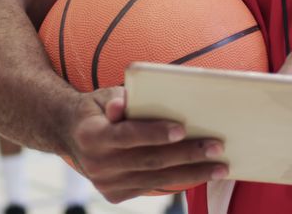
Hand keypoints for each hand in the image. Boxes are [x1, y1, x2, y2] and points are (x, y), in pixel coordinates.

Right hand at [64, 87, 227, 202]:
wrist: (72, 135)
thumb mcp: (104, 96)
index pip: (127, 135)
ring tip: (220, 167)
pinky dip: (178, 180)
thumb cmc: (99, 109)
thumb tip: (124, 104)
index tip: (182, 129)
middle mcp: (96, 164)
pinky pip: (151, 187)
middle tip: (216, 147)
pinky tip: (201, 173)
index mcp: (91, 135)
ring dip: (192, 173)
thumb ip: (118, 99)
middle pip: (149, 160)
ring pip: (155, 179)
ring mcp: (105, 183)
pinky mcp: (114, 194)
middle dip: (186, 154)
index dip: (154, 133)